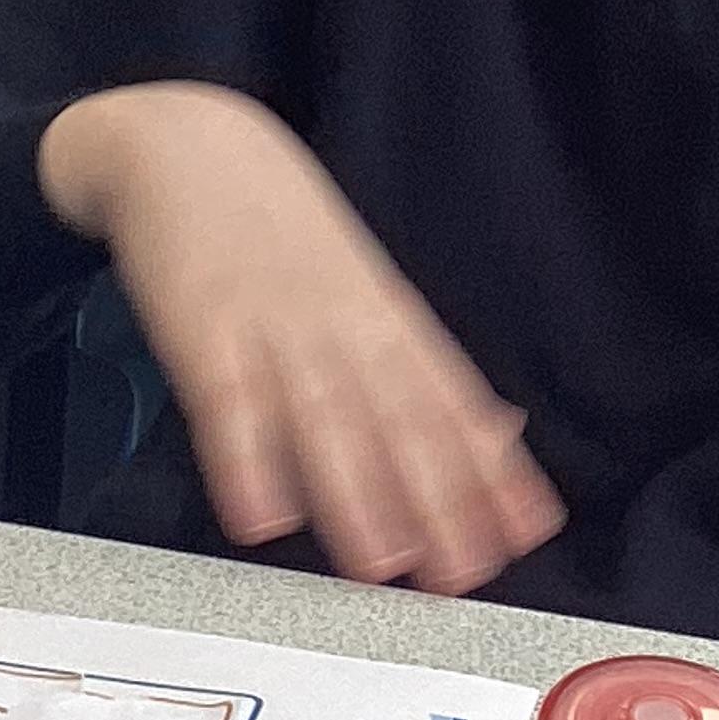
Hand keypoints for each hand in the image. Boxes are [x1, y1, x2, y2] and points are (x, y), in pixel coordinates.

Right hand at [40, 83, 564, 595]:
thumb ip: (426, 371)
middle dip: (437, 498)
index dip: (490, 470)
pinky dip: (245, 461)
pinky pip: (228, 405)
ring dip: (355, 494)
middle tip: (464, 571)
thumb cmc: (282, 237)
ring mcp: (275, 329)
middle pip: (398, 419)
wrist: (192, 148)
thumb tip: (505, 436)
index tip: (527, 531)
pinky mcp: (204, 332)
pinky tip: (260, 517)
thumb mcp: (368, 292)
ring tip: (381, 565)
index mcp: (387, 320)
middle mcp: (344, 328)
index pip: (452, 403)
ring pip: (323, 419)